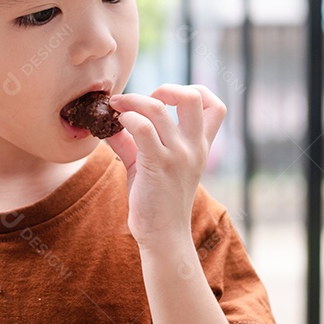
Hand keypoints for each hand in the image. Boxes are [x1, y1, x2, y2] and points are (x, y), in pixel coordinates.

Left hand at [104, 84, 225, 247]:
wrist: (163, 235)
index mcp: (199, 145)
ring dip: (132, 101)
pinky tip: (115, 125)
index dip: (193, 91)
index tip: (166, 98)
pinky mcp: (158, 165)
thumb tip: (108, 123)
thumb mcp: (148, 165)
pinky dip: (127, 119)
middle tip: (141, 101)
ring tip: (116, 107)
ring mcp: (178, 155)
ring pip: (158, 109)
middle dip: (165, 88)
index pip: (215, 106)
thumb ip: (132, 141)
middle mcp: (193, 147)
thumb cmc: (156, 201)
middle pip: (193, 97)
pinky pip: (143, 129)